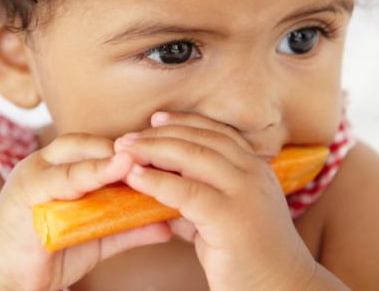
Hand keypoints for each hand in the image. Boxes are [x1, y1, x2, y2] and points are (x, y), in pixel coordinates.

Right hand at [0, 133, 171, 290]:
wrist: (0, 277)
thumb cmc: (48, 252)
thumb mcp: (94, 238)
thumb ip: (127, 227)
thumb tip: (167, 226)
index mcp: (65, 168)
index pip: (101, 147)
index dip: (131, 149)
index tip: (164, 154)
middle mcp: (49, 163)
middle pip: (90, 144)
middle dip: (123, 149)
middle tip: (158, 154)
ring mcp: (36, 173)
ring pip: (77, 156)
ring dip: (109, 158)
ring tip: (137, 159)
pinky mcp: (25, 190)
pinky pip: (62, 178)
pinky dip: (90, 173)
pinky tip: (117, 170)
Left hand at [115, 112, 316, 290]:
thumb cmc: (251, 258)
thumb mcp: (222, 218)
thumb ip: (195, 200)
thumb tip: (158, 189)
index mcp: (254, 167)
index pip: (214, 132)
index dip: (182, 122)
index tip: (154, 120)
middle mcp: (253, 173)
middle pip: (200, 138)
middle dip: (160, 134)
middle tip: (128, 137)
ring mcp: (245, 193)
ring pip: (193, 156)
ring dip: (153, 149)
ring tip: (124, 150)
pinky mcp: (232, 219)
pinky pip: (187, 192)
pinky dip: (157, 181)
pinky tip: (135, 177)